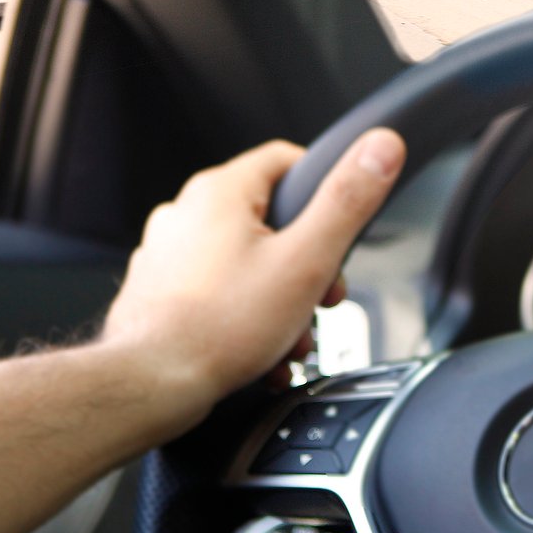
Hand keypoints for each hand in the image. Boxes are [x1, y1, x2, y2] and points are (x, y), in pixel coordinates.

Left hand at [101, 129, 404, 425]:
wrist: (152, 385)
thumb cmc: (218, 327)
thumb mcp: (307, 259)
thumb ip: (347, 200)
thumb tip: (380, 148)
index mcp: (219, 193)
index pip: (286, 160)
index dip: (325, 188)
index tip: (342, 220)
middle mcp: (185, 215)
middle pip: (272, 221)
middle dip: (309, 265)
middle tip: (323, 297)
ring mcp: (168, 254)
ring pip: (248, 263)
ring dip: (282, 300)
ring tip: (291, 334)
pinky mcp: (160, 291)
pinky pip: (220, 293)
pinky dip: (248, 317)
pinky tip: (262, 350)